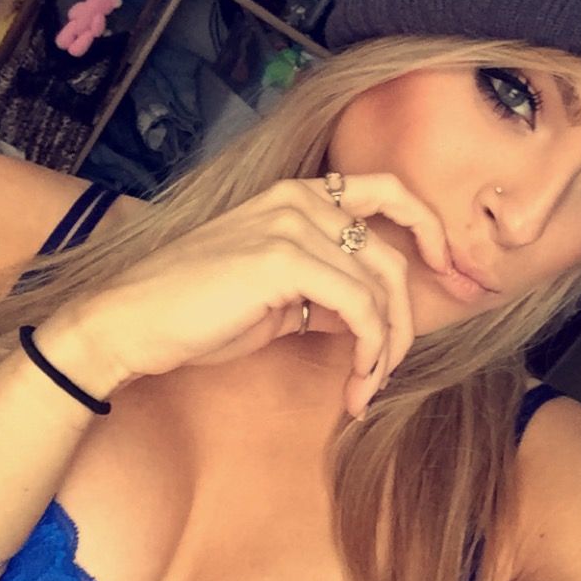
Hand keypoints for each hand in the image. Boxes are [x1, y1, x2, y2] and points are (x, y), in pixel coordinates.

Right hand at [71, 173, 451, 419]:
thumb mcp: (274, 295)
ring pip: (381, 288)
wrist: (131, 322)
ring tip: (364, 390)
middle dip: (405, 323)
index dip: (428, 226)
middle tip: (389, 372)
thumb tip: (371, 317)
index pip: (387, 190)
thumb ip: (324, 289)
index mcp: (297, 195)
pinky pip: (359, 309)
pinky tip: (353, 387)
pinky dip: (368, 354)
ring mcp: (291, 224)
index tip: (448, 269)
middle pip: (393, 257)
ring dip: (384, 351)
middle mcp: (299, 199)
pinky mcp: (284, 258)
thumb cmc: (195, 312)